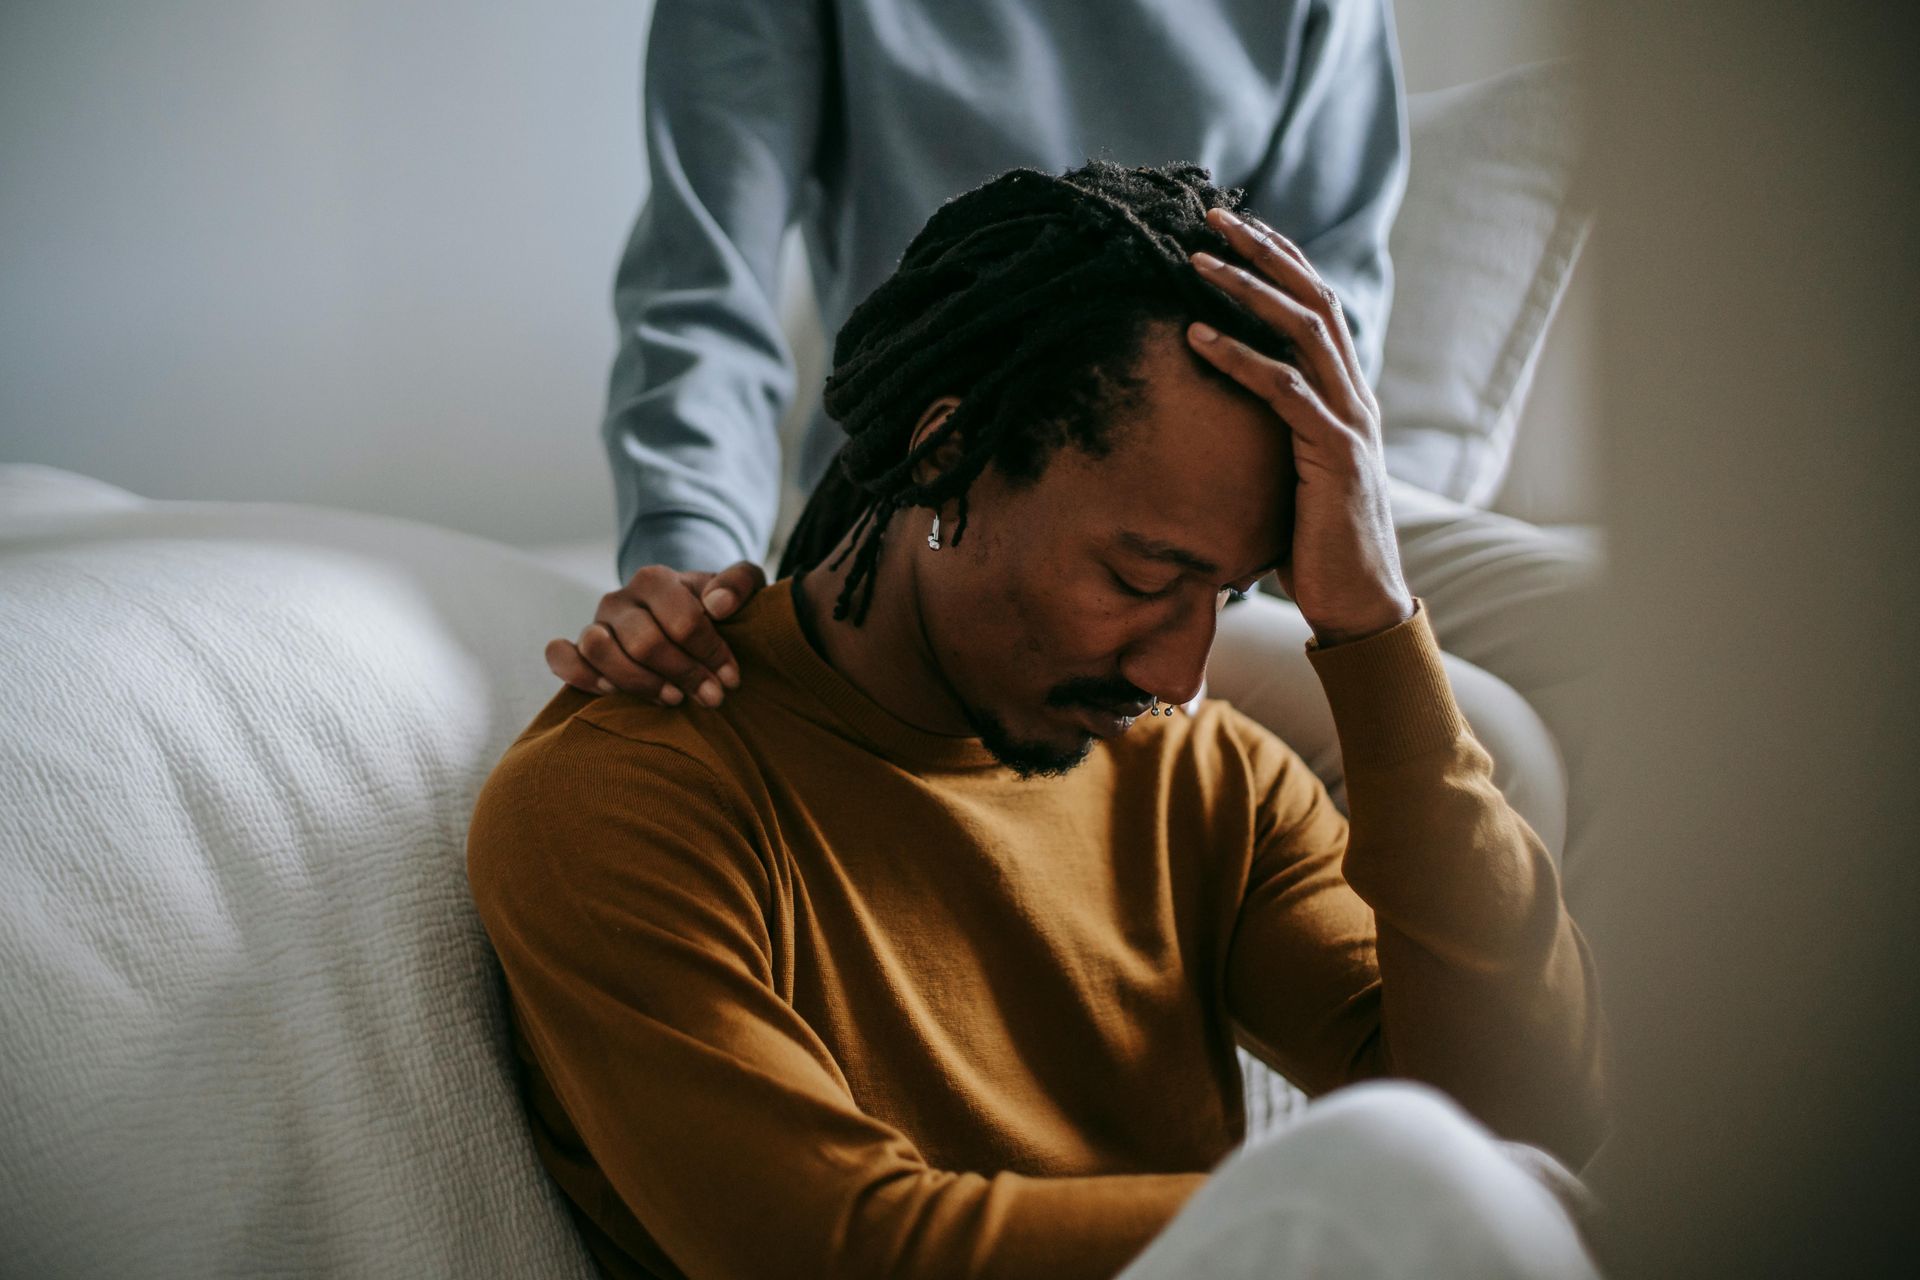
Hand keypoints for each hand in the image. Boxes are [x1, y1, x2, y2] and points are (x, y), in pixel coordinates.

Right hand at [544, 560, 766, 704]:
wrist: (681, 617)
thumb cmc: (712, 607)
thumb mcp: (738, 587)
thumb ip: (739, 583)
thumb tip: (718, 605)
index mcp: (655, 579)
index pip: (683, 619)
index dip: (710, 653)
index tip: (730, 678)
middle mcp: (619, 599)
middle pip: (645, 642)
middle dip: (683, 674)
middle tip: (711, 697)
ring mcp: (595, 624)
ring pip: (599, 649)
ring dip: (639, 682)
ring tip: (673, 698)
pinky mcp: (577, 648)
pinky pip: (561, 657)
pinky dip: (582, 675)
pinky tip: (614, 692)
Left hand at [1185, 206, 1413, 646]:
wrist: (1359, 603)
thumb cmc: (1315, 544)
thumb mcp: (1291, 474)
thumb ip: (1273, 434)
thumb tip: (1222, 415)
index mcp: (1346, 393)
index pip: (1316, 305)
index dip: (1278, 259)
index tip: (1233, 226)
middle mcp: (1354, 394)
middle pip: (1312, 298)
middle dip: (1262, 251)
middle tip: (1211, 216)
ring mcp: (1350, 420)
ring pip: (1301, 331)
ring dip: (1244, 291)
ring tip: (1194, 264)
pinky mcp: (1334, 453)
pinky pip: (1284, 391)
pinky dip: (1239, 359)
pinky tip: (1196, 339)